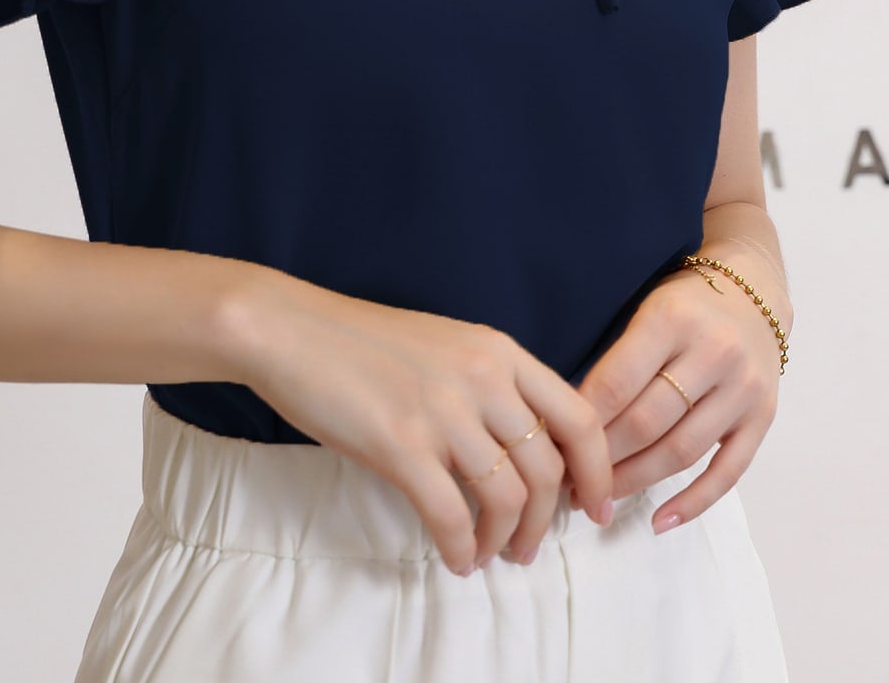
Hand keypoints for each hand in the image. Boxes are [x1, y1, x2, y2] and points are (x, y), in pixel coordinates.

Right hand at [223, 268, 616, 576]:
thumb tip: (525, 450)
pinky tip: (456, 559)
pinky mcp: (401, 445)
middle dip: (547, 521)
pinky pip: (453, 516)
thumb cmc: (362, 343)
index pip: (579, 416)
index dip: (597, 472)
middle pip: (548, 469)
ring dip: (504, 539)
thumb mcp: (446, 346)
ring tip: (489, 554)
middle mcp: (482, 378)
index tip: (594, 509)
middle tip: (529, 547)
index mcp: (498, 351)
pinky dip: (462, 549)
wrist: (291, 330)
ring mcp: (442, 411)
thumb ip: (490, 385)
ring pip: (507, 498)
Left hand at [569, 264, 784, 534]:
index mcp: (671, 320)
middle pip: (647, 423)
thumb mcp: (645, 310)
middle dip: (603, 459)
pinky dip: (694, 503)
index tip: (553, 450)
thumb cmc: (685, 303)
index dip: (582, 424)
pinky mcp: (763, 417)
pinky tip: (659, 521)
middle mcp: (713, 352)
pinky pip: (728, 472)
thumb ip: (616, 359)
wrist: (755, 292)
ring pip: (682, 451)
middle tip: (571, 483)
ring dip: (636, 482)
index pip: (616, 384)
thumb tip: (567, 421)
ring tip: (602, 498)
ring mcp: (743, 388)